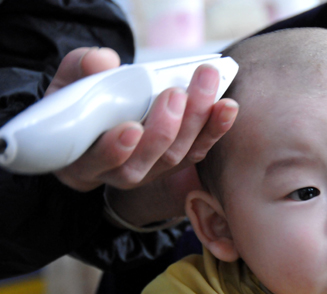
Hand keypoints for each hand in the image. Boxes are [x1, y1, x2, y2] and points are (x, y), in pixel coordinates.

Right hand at [51, 47, 238, 191]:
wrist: (99, 130)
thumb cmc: (81, 108)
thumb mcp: (71, 86)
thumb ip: (81, 71)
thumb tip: (102, 60)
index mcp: (86, 159)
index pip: (100, 161)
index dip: (116, 149)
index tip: (131, 128)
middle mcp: (121, 172)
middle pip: (148, 160)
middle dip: (165, 127)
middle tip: (175, 94)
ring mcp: (153, 170)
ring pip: (177, 155)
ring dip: (195, 121)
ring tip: (204, 85)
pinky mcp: (179, 160)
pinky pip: (200, 149)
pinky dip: (215, 128)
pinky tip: (228, 106)